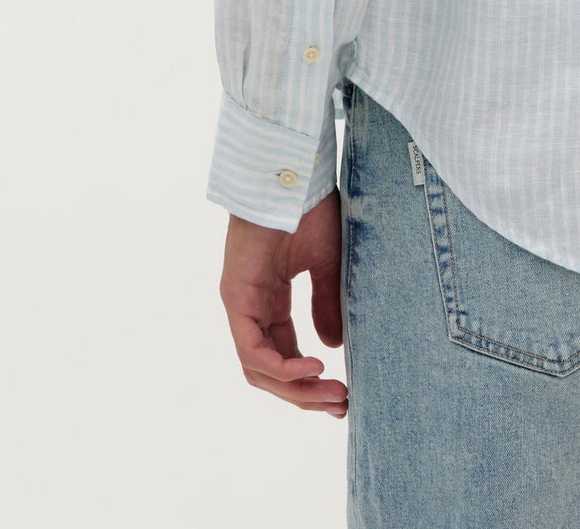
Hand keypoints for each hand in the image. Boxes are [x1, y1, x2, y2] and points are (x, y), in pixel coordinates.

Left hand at [218, 187, 347, 415]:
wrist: (293, 173)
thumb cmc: (309, 207)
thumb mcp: (326, 263)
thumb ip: (326, 304)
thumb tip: (332, 348)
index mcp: (269, 298)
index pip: (283, 354)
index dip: (310, 380)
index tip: (343, 393)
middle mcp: (250, 307)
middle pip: (270, 370)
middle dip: (305, 394)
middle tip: (341, 406)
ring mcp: (240, 303)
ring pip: (259, 368)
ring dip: (296, 389)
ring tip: (333, 394)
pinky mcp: (235, 297)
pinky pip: (253, 350)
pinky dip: (282, 367)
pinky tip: (314, 369)